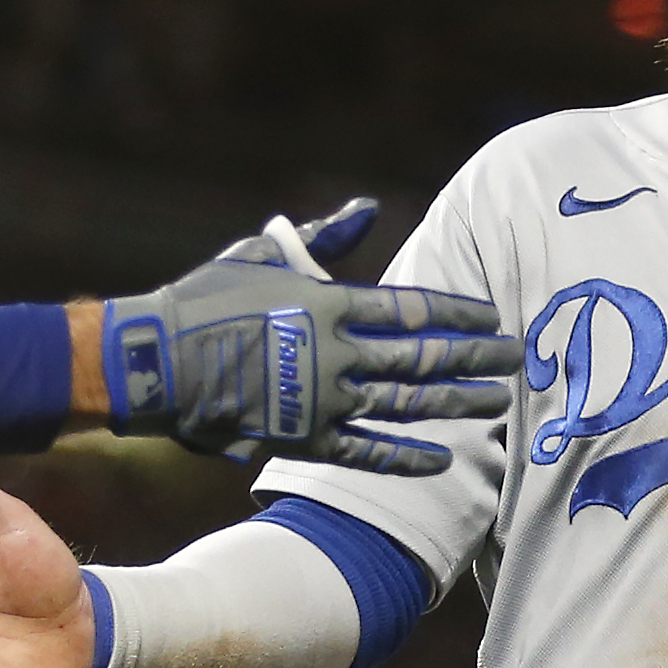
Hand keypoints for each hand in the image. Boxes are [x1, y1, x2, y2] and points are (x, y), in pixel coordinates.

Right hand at [101, 200, 517, 475]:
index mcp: (328, 302)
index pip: (411, 308)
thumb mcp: (262, 253)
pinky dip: (405, 457)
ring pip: (406, 403)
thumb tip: (369, 209)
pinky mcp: (301, 437)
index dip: (457, 313)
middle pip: (422, 357)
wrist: (152, 360)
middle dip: (474, 359)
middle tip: (515, 359)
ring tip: (497, 402)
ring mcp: (321, 399)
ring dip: (456, 402)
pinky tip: (442, 458)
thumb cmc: (204, 299)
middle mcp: (335, 352)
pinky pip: (365, 451)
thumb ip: (323, 236)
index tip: (491, 316)